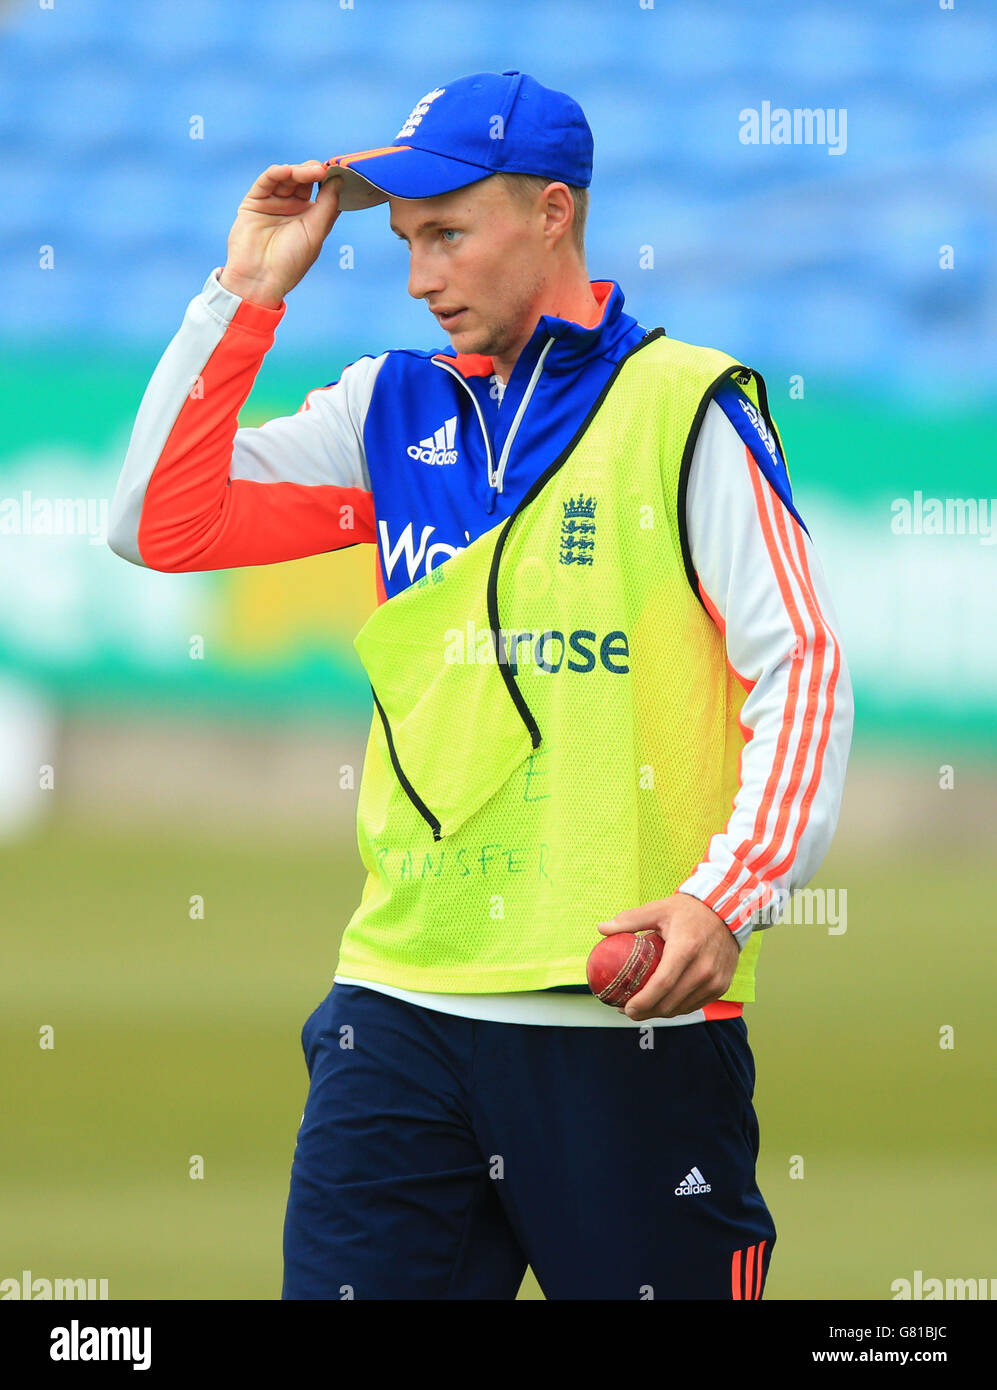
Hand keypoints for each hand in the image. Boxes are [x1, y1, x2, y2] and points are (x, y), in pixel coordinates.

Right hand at [218, 161, 343, 307]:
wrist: (260, 278)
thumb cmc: (291, 262)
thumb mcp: (316, 232)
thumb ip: (328, 205)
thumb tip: (339, 179)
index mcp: (310, 217)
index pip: (322, 191)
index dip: (329, 180)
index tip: (340, 171)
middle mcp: (292, 207)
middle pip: (304, 180)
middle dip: (314, 173)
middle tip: (323, 170)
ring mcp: (273, 203)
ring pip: (287, 178)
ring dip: (298, 171)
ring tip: (311, 172)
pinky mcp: (255, 201)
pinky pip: (267, 181)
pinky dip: (277, 173)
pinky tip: (288, 171)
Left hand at [597, 892, 739, 1019]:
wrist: (727, 911)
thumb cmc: (688, 910)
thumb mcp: (658, 909)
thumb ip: (629, 920)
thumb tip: (602, 929)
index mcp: (686, 948)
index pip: (662, 984)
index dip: (642, 1001)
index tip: (626, 1008)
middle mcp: (703, 968)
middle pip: (670, 1002)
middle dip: (646, 1012)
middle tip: (627, 1010)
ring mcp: (715, 981)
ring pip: (681, 1008)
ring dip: (660, 1012)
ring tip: (641, 1007)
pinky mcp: (721, 987)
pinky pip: (694, 1005)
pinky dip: (676, 1007)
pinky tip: (661, 1002)